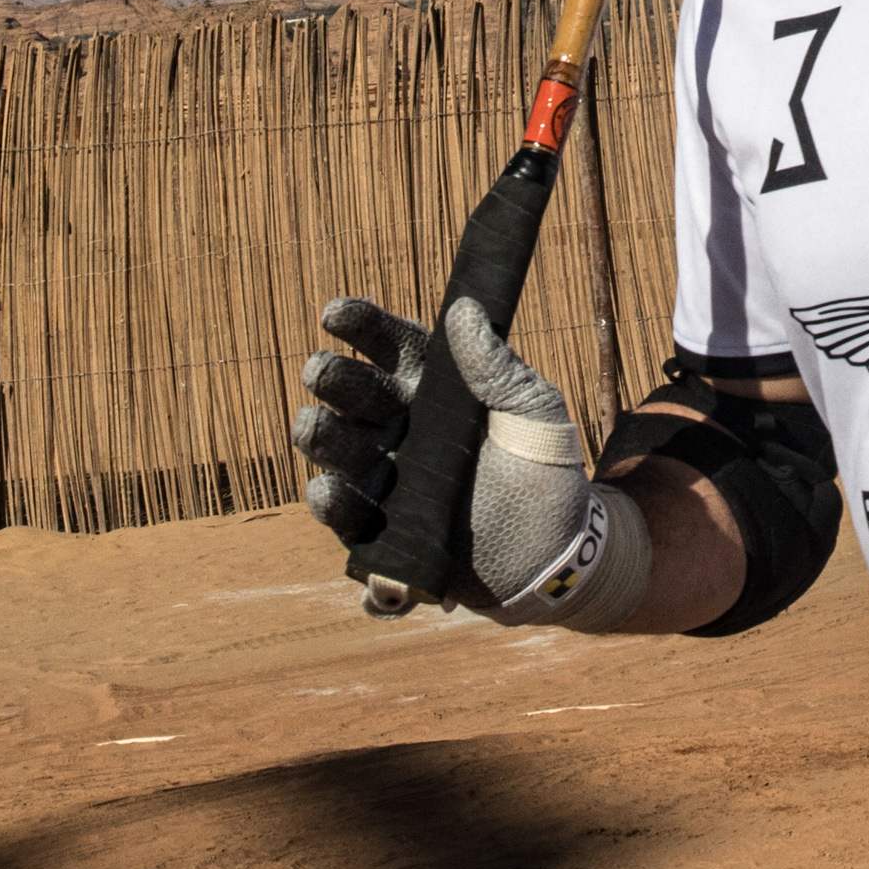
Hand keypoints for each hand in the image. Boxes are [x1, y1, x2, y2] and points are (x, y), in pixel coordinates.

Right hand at [294, 295, 629, 621]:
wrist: (555, 557)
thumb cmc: (545, 472)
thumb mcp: (536, 416)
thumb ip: (500, 369)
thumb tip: (464, 311)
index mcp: (434, 388)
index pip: (391, 347)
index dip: (360, 327)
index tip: (335, 315)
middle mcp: (401, 428)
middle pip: (354, 394)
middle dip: (332, 378)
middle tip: (321, 371)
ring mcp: (387, 478)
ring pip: (339, 449)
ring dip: (320, 436)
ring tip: (313, 425)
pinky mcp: (382, 530)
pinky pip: (347, 517)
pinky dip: (333, 505)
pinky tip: (329, 491)